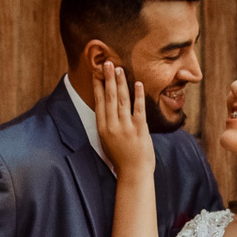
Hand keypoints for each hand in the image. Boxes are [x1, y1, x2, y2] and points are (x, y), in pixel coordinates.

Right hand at [93, 61, 155, 176]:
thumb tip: (105, 108)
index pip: (99, 102)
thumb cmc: (121, 158)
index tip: (97, 72)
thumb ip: (107, 124)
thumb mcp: (107, 141)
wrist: (133, 173)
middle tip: (107, 63)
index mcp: (103, 128)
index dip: (98, 86)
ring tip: (119, 69)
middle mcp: (112, 126)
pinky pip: (139, 108)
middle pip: (109, 97)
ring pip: (122, 100)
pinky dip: (138, 95)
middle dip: (108, 78)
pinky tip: (137, 83)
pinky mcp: (140, 129)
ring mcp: (126, 127)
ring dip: (121, 83)